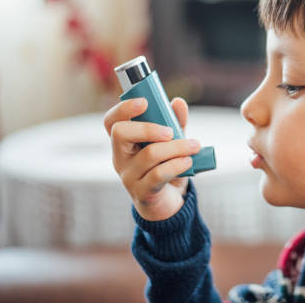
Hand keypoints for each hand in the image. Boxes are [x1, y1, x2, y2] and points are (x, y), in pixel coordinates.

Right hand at [103, 97, 199, 220]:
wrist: (168, 201)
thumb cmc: (166, 166)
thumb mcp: (172, 142)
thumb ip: (175, 122)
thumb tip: (178, 102)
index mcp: (123, 142)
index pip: (111, 121)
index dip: (123, 109)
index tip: (144, 102)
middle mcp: (120, 157)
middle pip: (121, 133)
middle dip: (148, 128)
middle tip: (171, 132)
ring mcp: (128, 176)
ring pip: (149, 154)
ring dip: (176, 147)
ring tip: (194, 146)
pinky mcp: (142, 192)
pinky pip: (159, 174)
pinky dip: (177, 164)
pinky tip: (188, 161)